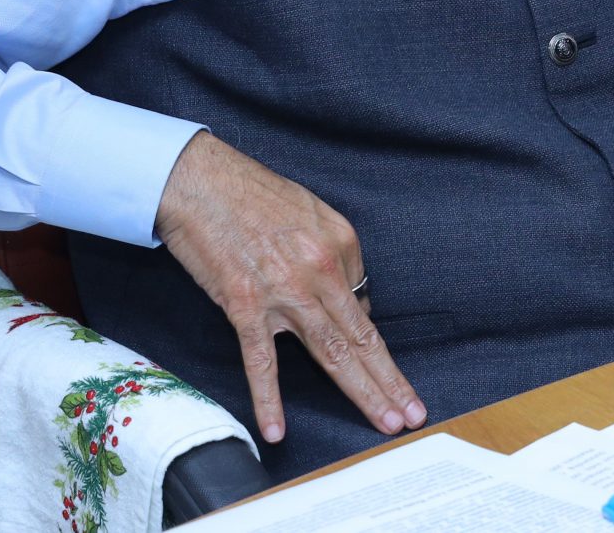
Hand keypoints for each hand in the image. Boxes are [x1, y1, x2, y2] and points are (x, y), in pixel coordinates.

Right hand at [155, 132, 424, 445]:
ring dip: (359, 390)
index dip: (385, 355)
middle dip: (389, 381)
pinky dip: (268, 398)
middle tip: (411, 415)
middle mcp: (319, 273)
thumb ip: (340, 258)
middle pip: (360, 339)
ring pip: (330, 352)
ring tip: (383, 422)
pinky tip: (276, 430)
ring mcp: (283, 293)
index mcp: (340, 249)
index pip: (366, 314)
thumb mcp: (316, 214)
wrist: (201, 182)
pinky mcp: (244, 305)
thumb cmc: (255, 195)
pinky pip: (260, 361)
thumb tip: (354, 305)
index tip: (401, 384)